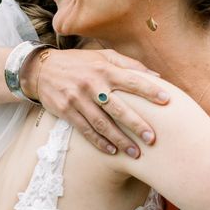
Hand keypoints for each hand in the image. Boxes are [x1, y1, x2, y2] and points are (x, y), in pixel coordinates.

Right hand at [22, 48, 169, 156]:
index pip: (132, 80)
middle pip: (118, 107)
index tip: (167, 101)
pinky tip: (113, 151)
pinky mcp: (66, 111)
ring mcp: (78, 99)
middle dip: (137, 124)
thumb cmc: (80, 63)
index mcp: (104, 69)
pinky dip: (100, 142)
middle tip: (153, 139)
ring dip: (120, 140)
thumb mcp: (102, 56)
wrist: (42, 69)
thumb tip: (156, 76)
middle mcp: (92, 84)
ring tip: (136, 153)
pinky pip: (86, 130)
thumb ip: (129, 65)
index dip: (150, 90)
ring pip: (102, 123)